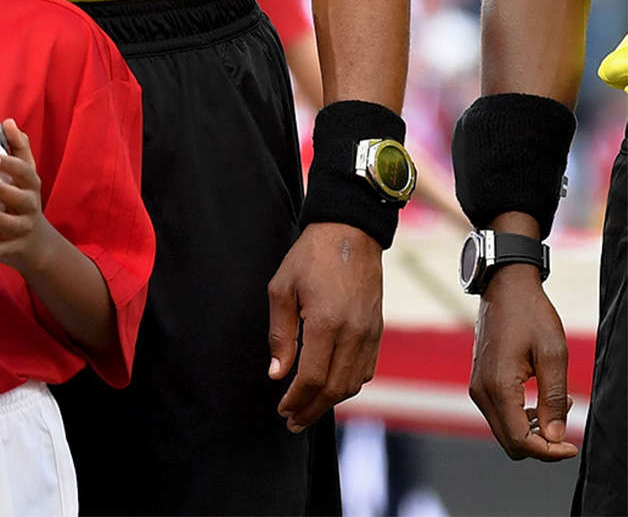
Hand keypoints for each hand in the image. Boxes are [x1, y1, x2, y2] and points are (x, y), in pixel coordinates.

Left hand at [0, 119, 58, 277]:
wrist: (38, 244)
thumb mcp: (26, 175)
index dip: (8, 163)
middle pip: (18, 196)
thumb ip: (19, 148)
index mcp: (30, 185)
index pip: (23, 171)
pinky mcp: (15, 248)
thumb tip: (8, 121)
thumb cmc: (24, 200)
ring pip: (11, 223)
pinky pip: (1, 251)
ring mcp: (24, 228)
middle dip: (0, 188)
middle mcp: (30, 205)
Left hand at [267, 222, 382, 431]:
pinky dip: (349, 385)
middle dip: (312, 409)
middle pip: (336, 388)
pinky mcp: (377, 330)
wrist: (350, 232)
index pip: (314, 377)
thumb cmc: (310, 257)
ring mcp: (370, 333)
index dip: (297, 399)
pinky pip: (366, 369)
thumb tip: (277, 373)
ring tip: (308, 409)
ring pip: (354, 383)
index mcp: (327, 323)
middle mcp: (354, 333)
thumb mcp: (282, 289)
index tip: (283, 409)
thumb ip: (280, 334)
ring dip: (331, 402)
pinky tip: (331, 388)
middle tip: (293, 421)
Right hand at [469, 264, 576, 460]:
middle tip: (567, 426)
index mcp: (498, 386)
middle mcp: (481, 391)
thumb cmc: (531, 316)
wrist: (504, 289)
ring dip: (532, 430)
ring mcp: (477, 387)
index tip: (572, 446)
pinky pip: (499, 415)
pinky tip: (540, 400)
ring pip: (504, 431)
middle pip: (509, 442)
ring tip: (557, 406)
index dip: (548, 452)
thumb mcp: (553, 355)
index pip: (520, 439)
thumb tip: (554, 436)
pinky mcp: (479, 382)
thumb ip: (553, 398)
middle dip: (540, 445)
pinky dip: (521, 418)